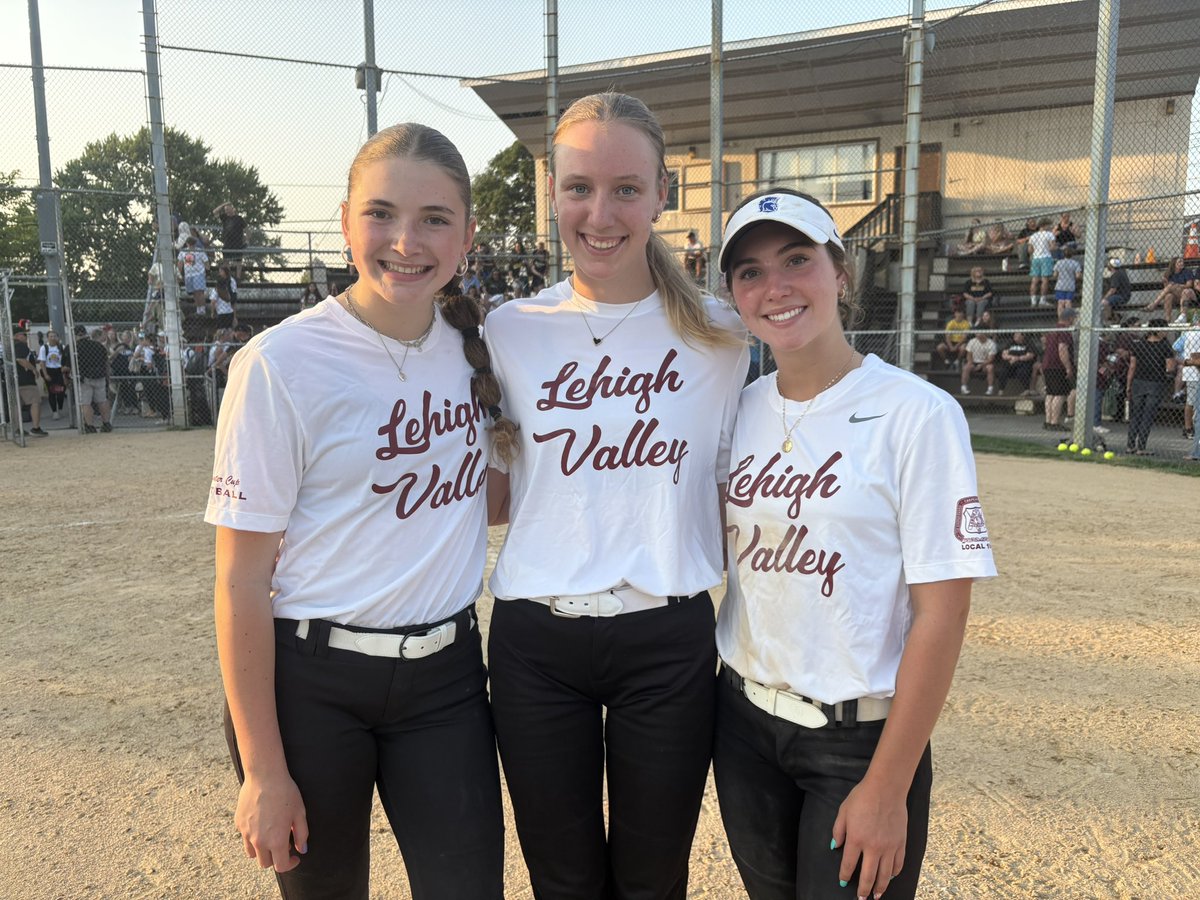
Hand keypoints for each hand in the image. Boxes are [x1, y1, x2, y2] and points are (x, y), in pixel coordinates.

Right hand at [234, 770, 308, 873]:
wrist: (265, 776)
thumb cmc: (285, 792)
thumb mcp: (300, 813)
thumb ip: (302, 834)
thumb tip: (302, 849)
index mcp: (276, 841)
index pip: (280, 866)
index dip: (290, 864)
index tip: (294, 857)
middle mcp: (259, 841)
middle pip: (265, 863)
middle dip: (275, 858)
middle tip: (284, 842)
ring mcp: (246, 833)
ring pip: (253, 854)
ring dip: (262, 850)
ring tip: (271, 834)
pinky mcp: (239, 824)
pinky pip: (245, 838)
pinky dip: (253, 837)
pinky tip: (262, 822)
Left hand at [832, 778, 907, 899]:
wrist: (886, 788)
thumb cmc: (862, 797)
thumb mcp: (843, 811)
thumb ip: (838, 831)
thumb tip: (835, 847)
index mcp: (856, 839)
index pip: (849, 865)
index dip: (845, 876)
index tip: (844, 883)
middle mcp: (873, 847)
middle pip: (868, 876)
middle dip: (863, 890)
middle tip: (861, 898)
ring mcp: (889, 847)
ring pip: (885, 875)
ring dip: (880, 888)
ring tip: (877, 896)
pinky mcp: (900, 843)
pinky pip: (898, 864)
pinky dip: (894, 873)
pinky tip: (891, 877)